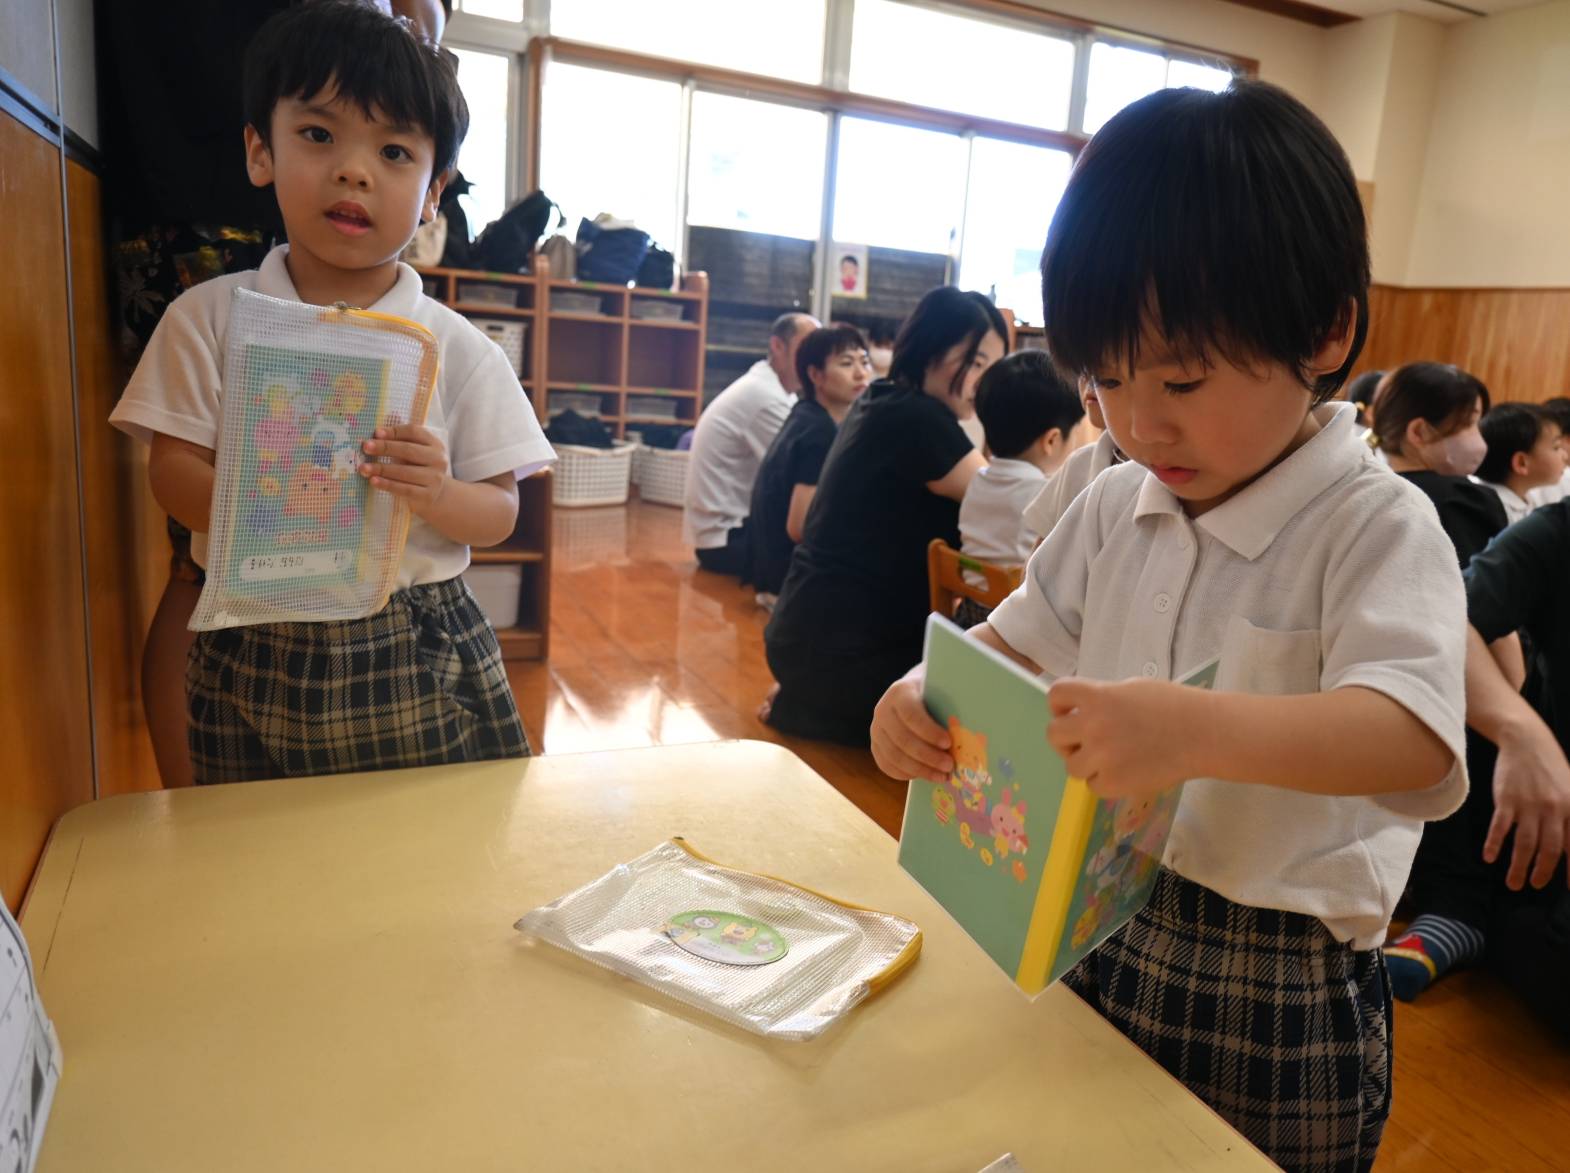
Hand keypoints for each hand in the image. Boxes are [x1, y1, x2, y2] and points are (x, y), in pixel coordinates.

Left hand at [361, 424, 448, 517]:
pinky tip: (373, 481)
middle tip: (366, 447)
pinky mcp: (428, 495)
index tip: (376, 433)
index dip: (394, 432)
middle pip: (409, 450)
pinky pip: (404, 489)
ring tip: (364, 468)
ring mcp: (435, 478)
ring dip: (381, 469)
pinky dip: (387, 484)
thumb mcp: (413, 452)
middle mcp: (438, 460)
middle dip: (385, 448)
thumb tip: (376, 434)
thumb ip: (399, 441)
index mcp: (434, 444)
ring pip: (405, 471)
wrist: (433, 493)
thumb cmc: (417, 467)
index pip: (414, 432)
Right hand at [870, 666, 951, 783]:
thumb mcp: (940, 689)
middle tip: (950, 765)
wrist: (911, 693)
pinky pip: (887, 765)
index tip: (948, 743)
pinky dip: (906, 774)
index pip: (911, 715)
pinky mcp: (876, 746)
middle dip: (928, 756)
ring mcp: (876, 730)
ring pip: (894, 756)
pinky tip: (925, 776)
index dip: (929, 732)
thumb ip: (948, 706)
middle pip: (903, 740)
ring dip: (920, 770)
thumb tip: (968, 732)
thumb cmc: (933, 692)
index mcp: (900, 692)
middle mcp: (882, 711)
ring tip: (942, 776)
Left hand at [1048, 677, 1203, 798]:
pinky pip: (1093, 786)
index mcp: (1098, 696)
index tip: (1068, 712)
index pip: (1056, 695)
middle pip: (1053, 734)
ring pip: (1071, 765)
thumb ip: (1102, 699)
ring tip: (1110, 759)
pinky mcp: (1113, 783)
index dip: (1059, 705)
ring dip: (1086, 763)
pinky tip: (1125, 772)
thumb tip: (1081, 712)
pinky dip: (1105, 782)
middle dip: (1066, 739)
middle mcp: (1093, 725)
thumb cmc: (1172, 706)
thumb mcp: (1131, 689)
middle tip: (1085, 742)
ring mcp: (1101, 756)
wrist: (1203, 734)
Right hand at [1485, 718, 1569, 889]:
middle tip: (1534, 886)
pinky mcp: (1506, 799)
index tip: (1568, 888)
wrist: (1526, 740)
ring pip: (1525, 844)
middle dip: (1543, 873)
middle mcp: (1553, 810)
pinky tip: (1489, 857)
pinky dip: (1495, 844)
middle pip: (1549, 850)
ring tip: (1513, 883)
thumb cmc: (1551, 766)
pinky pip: (1500, 828)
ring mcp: (1528, 805)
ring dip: (1519, 866)